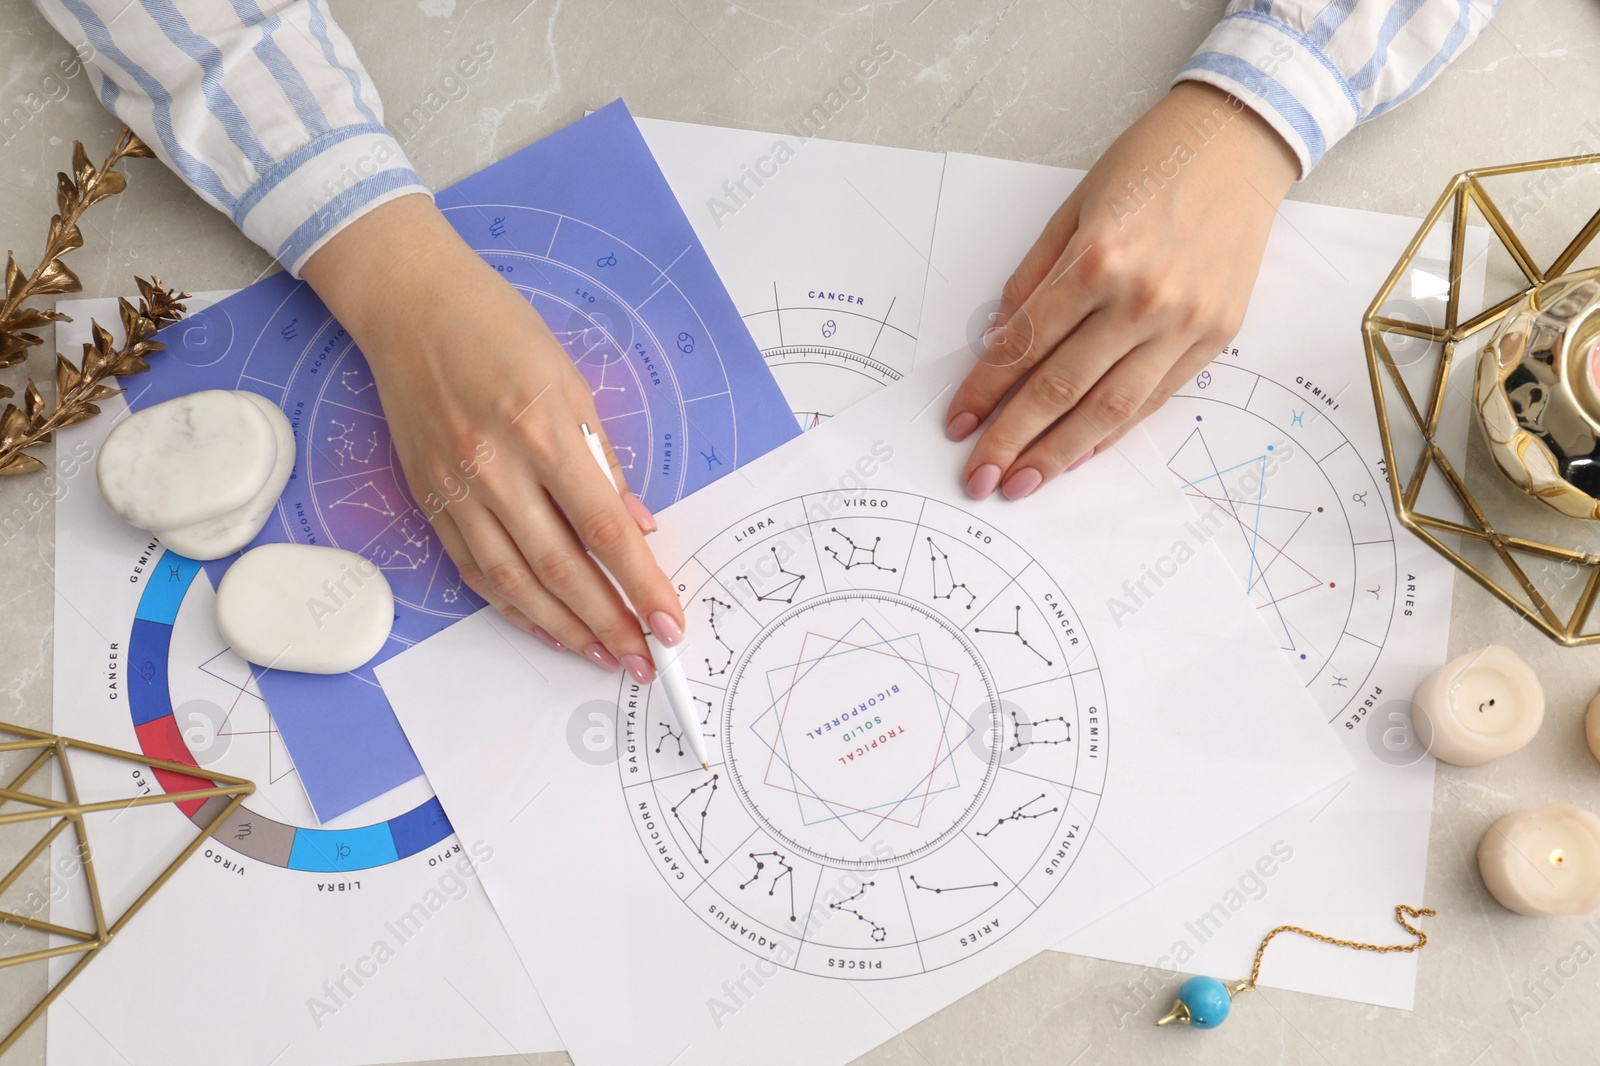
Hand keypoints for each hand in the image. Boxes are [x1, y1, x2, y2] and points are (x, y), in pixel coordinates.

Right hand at [302, 195, 683, 679]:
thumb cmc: (500, 331)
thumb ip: (603, 463)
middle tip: (644, 660)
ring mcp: (455, 489)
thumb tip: (637, 528)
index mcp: (542, 432)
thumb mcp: (572, 383)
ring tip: (603, 655)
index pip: (604, 530)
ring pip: (514, 582)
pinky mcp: (427, 499)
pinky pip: (474, 570)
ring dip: (564, 629)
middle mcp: (495, 469)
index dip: (641, 585)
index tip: (670, 624)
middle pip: (561, 569)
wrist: (410, 305)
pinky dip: (513, 607)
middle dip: (610, 623)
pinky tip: (547, 627)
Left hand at [945, 81, 1299, 498]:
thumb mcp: (1072, 209)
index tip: (958, 424)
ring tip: (1024, 482)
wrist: (1240, 141)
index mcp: (1096, 260)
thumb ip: (1032, 280)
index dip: (984, 392)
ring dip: (1060, 453)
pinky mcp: (1215, 336)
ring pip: (1110, 408)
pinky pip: (1154, 398)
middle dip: (1013, 440)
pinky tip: (1079, 453)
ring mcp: (1183, 323)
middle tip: (980, 479)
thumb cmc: (1150, 164)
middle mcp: (1141, 299)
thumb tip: (997, 344)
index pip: (1024, 346)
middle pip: (1061, 389)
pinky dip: (1113, 431)